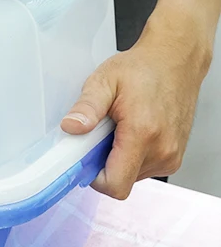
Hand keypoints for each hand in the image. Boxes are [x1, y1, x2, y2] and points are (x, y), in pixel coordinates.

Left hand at [60, 13, 212, 199]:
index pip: (116, 184)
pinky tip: (131, 130)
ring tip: (118, 127)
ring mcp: (172, 156)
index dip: (93, 177)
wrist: (175, 61)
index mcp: (143, 134)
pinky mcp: (175, 156)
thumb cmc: (143, 69)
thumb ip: (87, 107)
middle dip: (103, 162)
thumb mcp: (105, 81)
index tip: (83, 157)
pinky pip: (143, 168)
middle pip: (121, 180)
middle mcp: (162, 151)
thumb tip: (71, 127)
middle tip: (100, 132)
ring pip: (131, 176)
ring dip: (118, 158)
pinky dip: (131, 155)